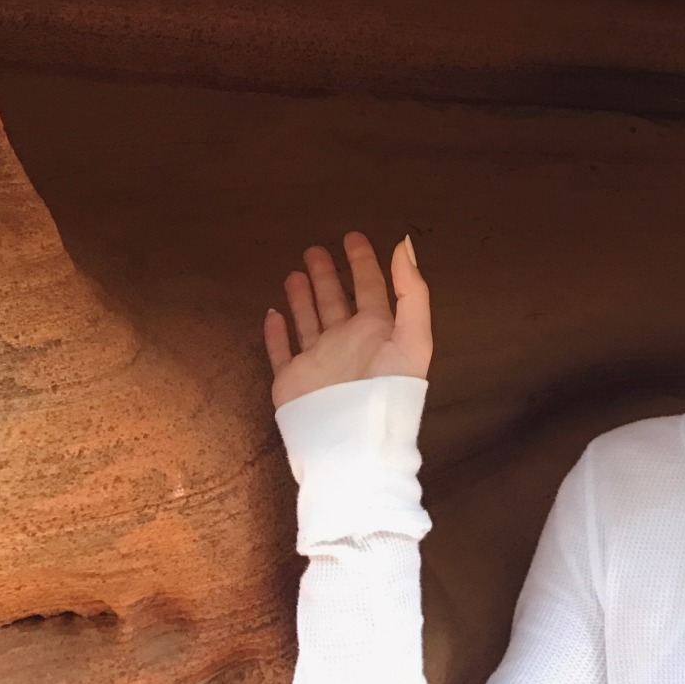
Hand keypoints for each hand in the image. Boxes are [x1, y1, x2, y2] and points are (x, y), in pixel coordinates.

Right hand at [263, 231, 432, 410]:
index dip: (363, 261)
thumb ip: (412, 291)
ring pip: (308, 320)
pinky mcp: (292, 382)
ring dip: (302, 297)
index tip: (352, 236)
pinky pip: (281, 352)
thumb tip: (404, 244)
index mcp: (376, 332)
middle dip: (326, 274)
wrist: (354, 446)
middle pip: (335, 300)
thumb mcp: (412, 337)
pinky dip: (276, 333)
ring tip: (293, 273)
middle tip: (314, 249)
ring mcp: (318, 362)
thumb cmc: (386, 391)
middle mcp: (347, 343)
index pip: (371, 288)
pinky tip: (272, 313)